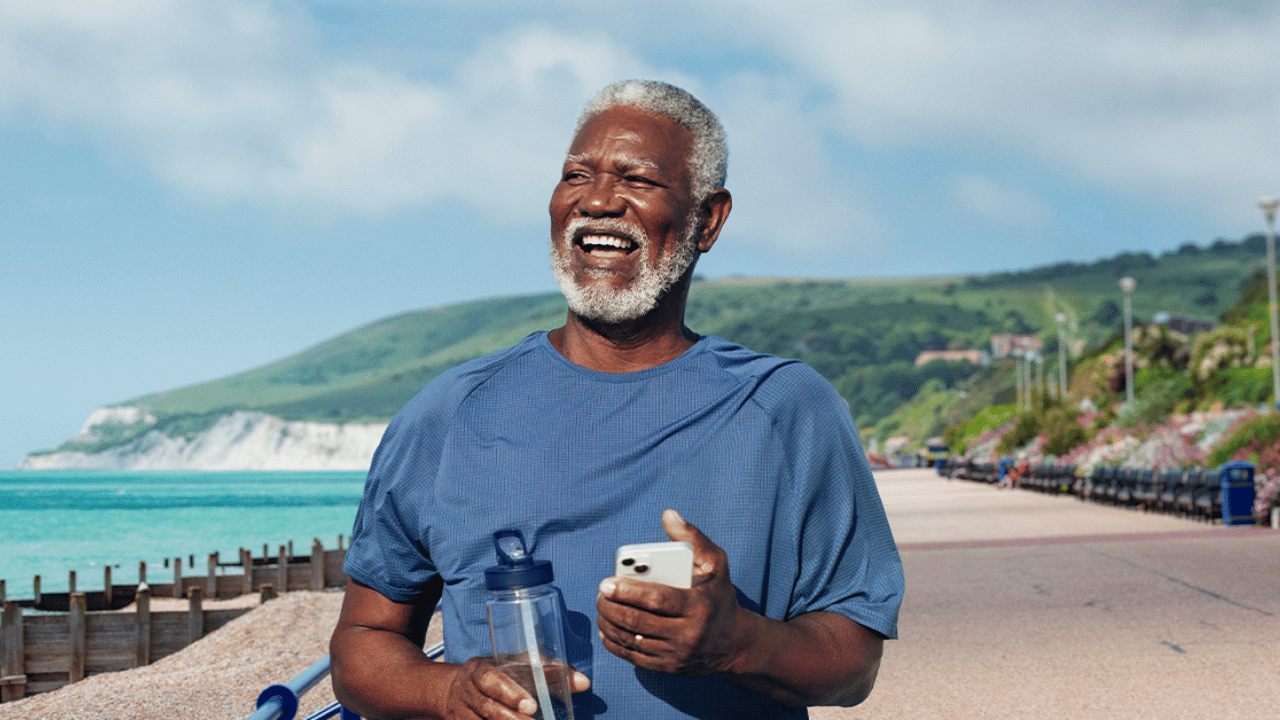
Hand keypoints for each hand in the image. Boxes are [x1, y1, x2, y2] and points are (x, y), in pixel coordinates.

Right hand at [443, 657, 589, 719]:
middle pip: (488, 708)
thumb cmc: (497, 676)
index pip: (490, 679)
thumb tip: (584, 683)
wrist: (453, 691)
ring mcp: (461, 713)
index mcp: (479, 670)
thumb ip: (549, 672)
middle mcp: (466, 692)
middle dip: (511, 718)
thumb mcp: (516, 667)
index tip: (532, 705)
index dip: (510, 693)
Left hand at [596, 509, 753, 676]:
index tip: (607, 583)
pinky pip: (634, 657)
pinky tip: (606, 629)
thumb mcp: (716, 564)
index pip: (657, 599)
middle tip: (600, 594)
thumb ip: (692, 538)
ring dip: (609, 624)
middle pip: (639, 621)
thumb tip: (668, 515)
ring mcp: (676, 655)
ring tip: (601, 608)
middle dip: (612, 607)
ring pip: (633, 640)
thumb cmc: (719, 596)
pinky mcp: (668, 668)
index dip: (628, 591)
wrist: (735, 643)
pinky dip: (615, 643)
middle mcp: (688, 634)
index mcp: (698, 606)